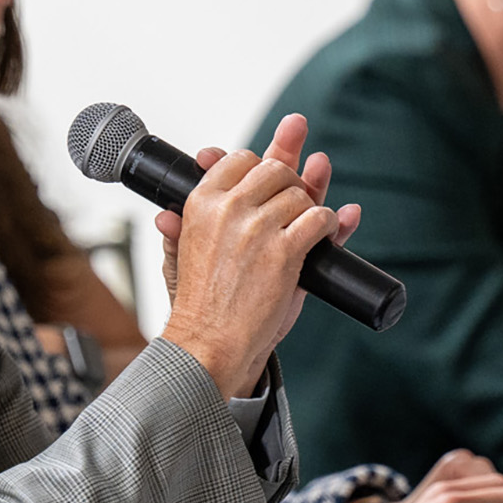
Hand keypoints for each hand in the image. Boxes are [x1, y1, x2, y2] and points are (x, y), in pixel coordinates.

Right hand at [156, 114, 358, 398]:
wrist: (211, 342)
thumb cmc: (202, 302)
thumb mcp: (180, 256)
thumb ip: (181, 226)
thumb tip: (174, 200)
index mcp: (202, 202)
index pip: (240, 159)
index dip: (259, 166)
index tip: (266, 181)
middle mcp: (229, 208)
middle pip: (275, 169)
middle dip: (289, 183)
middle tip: (291, 202)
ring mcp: (258, 228)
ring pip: (300, 193)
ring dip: (309, 207)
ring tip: (303, 226)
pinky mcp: (284, 251)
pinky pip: (318, 217)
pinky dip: (327, 223)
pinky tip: (322, 233)